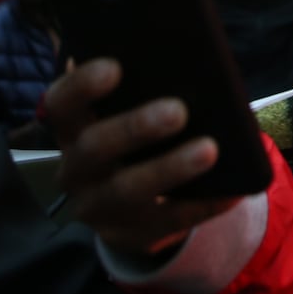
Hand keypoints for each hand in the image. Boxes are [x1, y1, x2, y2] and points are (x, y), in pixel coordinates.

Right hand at [43, 58, 241, 254]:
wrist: (130, 206)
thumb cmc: (137, 138)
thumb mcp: (129, 114)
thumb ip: (143, 88)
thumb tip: (188, 59)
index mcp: (72, 128)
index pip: (61, 103)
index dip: (82, 85)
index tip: (115, 66)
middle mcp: (76, 169)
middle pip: (94, 148)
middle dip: (135, 128)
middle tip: (178, 110)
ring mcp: (99, 207)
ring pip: (127, 191)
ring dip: (170, 168)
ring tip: (210, 149)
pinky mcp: (130, 234)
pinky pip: (168, 221)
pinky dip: (203, 204)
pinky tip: (231, 190)